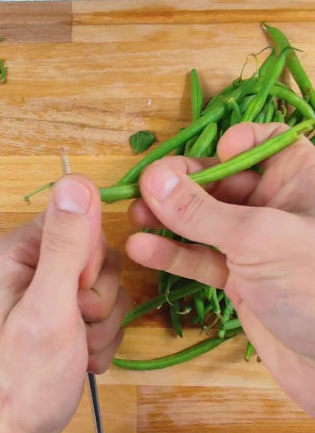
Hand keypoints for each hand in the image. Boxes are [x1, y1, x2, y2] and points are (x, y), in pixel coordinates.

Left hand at [0, 175, 125, 432]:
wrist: (21, 427)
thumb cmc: (27, 373)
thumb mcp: (50, 305)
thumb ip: (67, 245)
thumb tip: (76, 181)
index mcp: (20, 250)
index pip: (81, 223)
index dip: (90, 263)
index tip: (76, 295)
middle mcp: (34, 263)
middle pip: (101, 256)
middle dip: (100, 299)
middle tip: (74, 326)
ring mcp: (52, 290)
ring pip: (112, 288)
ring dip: (104, 325)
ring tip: (75, 348)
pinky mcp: (69, 315)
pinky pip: (110, 313)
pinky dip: (102, 341)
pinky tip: (80, 358)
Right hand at [126, 122, 314, 413]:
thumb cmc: (314, 289)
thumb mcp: (257, 240)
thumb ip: (199, 210)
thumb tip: (152, 177)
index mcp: (302, 183)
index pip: (267, 144)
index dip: (235, 144)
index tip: (208, 154)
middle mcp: (280, 209)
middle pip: (222, 180)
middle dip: (182, 184)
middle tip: (145, 190)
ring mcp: (257, 247)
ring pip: (204, 221)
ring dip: (167, 218)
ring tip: (134, 218)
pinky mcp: (240, 280)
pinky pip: (199, 258)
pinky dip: (171, 253)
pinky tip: (142, 249)